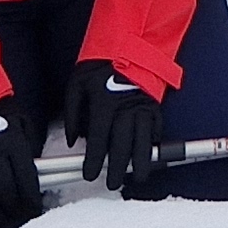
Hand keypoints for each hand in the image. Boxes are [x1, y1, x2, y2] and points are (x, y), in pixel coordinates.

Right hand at [0, 97, 46, 227]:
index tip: (33, 211)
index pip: (26, 180)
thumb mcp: (23, 124)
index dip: (31, 201)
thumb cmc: (0, 115)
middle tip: (16, 217)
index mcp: (14, 142)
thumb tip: (40, 175)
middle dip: (13, 210)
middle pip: (5, 191)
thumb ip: (31, 148)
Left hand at [64, 60, 165, 190]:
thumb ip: (71, 113)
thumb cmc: (99, 66)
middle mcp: (125, 107)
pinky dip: (154, 141)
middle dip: (118, 167)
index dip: (94, 160)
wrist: (128, 42)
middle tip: (114, 184)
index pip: (98, 139)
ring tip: (139, 177)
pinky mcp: (155, 104)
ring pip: (143, 139)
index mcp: (104, 103)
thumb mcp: (77, 84)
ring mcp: (143, 106)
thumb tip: (72, 140)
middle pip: (122, 144)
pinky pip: (157, 127)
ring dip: (142, 160)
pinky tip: (151, 153)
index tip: (89, 174)